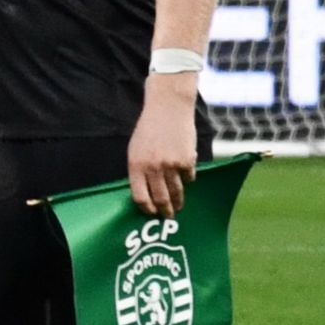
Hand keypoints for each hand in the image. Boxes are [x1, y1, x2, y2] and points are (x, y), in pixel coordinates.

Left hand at [129, 74, 197, 216]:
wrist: (167, 109)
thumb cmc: (149, 129)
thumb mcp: (135, 149)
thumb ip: (139, 170)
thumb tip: (146, 193)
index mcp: (136, 165)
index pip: (140, 196)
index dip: (146, 208)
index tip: (151, 213)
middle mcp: (153, 167)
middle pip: (160, 198)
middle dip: (165, 210)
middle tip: (168, 216)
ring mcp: (171, 165)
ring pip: (176, 191)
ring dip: (178, 202)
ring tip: (179, 207)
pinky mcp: (187, 160)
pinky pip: (189, 178)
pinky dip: (188, 179)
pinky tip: (186, 178)